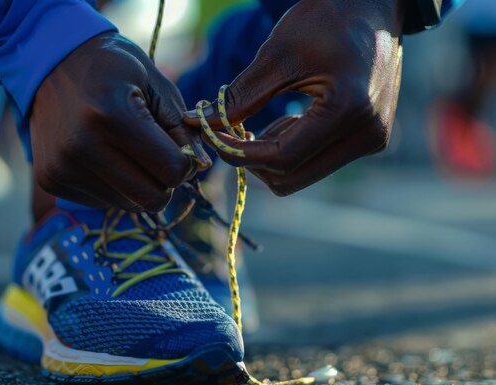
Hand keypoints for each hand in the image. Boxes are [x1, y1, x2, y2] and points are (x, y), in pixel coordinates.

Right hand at [31, 32, 207, 211]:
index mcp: (112, 116)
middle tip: (158, 156)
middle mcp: (81, 147)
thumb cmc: (113, 69)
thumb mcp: (156, 84)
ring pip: (129, 205)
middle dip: (165, 182)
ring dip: (138, 185)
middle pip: (151, 199)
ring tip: (124, 150)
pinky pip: (103, 202)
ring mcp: (62, 168)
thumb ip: (182, 128)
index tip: (179, 148)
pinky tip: (102, 155)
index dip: (185, 163)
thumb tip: (200, 166)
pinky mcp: (50, 180)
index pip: (171, 171)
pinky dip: (113, 185)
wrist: (50, 62)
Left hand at [184, 0, 403, 195]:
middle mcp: (366, 135)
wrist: (374, 7)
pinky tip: (284, 121)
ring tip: (259, 121)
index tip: (213, 137)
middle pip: (291, 178)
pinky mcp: (369, 140)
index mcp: (348, 110)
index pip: (282, 158)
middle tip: (231, 132)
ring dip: (270, 156)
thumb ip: (242, 96)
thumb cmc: (327, 19)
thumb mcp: (278, 54)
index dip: (240, 154)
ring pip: (302, 175)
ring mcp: (371, 140)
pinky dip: (290, 150)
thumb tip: (199, 122)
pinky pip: (316, 162)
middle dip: (253, 160)